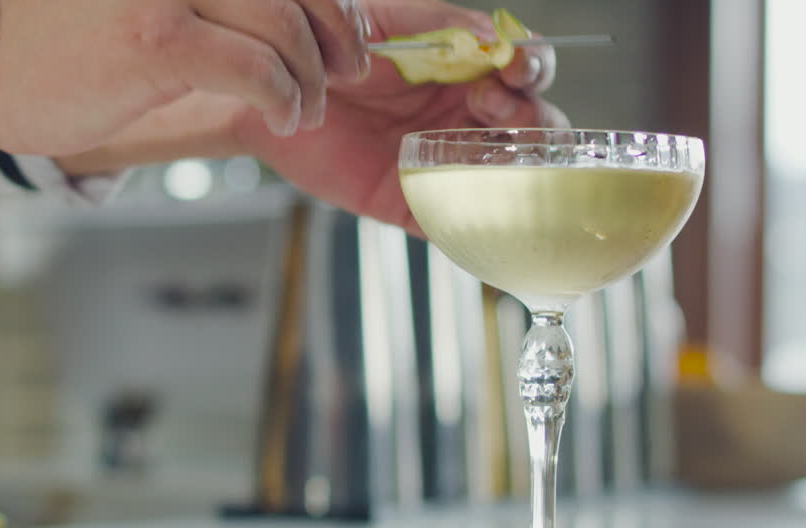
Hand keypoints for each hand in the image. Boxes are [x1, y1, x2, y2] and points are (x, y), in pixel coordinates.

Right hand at [0, 0, 370, 155]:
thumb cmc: (48, 35)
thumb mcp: (134, 3)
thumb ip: (200, 4)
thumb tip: (270, 22)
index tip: (345, 33)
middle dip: (336, 32)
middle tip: (347, 71)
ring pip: (283, 25)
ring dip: (310, 77)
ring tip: (304, 109)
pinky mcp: (154, 37)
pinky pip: (253, 68)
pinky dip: (283, 97)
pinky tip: (282, 118)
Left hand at [234, 0, 568, 234]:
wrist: (274, 100)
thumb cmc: (326, 55)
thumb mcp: (385, 23)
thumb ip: (439, 24)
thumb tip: (492, 36)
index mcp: (464, 71)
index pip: (523, 70)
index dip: (530, 68)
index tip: (513, 68)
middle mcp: (462, 118)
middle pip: (532, 125)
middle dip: (530, 116)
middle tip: (490, 106)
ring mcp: (442, 163)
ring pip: (508, 176)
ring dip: (516, 168)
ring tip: (488, 151)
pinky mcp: (412, 205)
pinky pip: (456, 222)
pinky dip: (477, 225)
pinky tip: (480, 213)